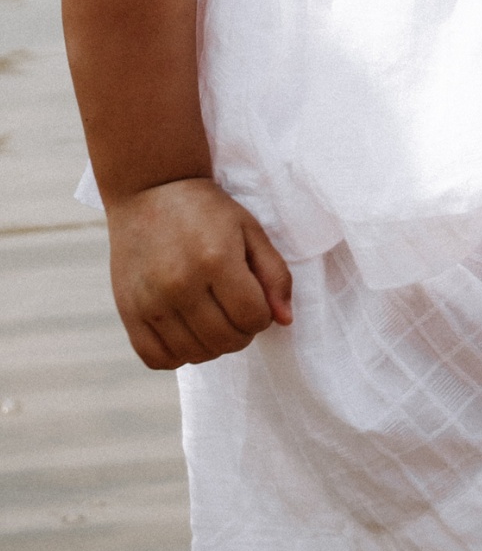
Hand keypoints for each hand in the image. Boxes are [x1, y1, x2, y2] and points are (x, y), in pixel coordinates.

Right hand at [105, 177, 293, 370]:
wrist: (149, 191)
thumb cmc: (206, 212)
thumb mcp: (250, 231)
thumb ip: (275, 275)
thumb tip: (284, 320)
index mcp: (216, 260)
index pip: (253, 318)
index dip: (262, 315)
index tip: (253, 298)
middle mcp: (180, 284)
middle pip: (227, 340)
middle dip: (242, 332)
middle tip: (234, 309)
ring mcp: (150, 301)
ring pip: (196, 354)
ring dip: (213, 345)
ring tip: (211, 318)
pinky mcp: (128, 311)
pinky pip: (157, 358)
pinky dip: (177, 355)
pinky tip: (185, 332)